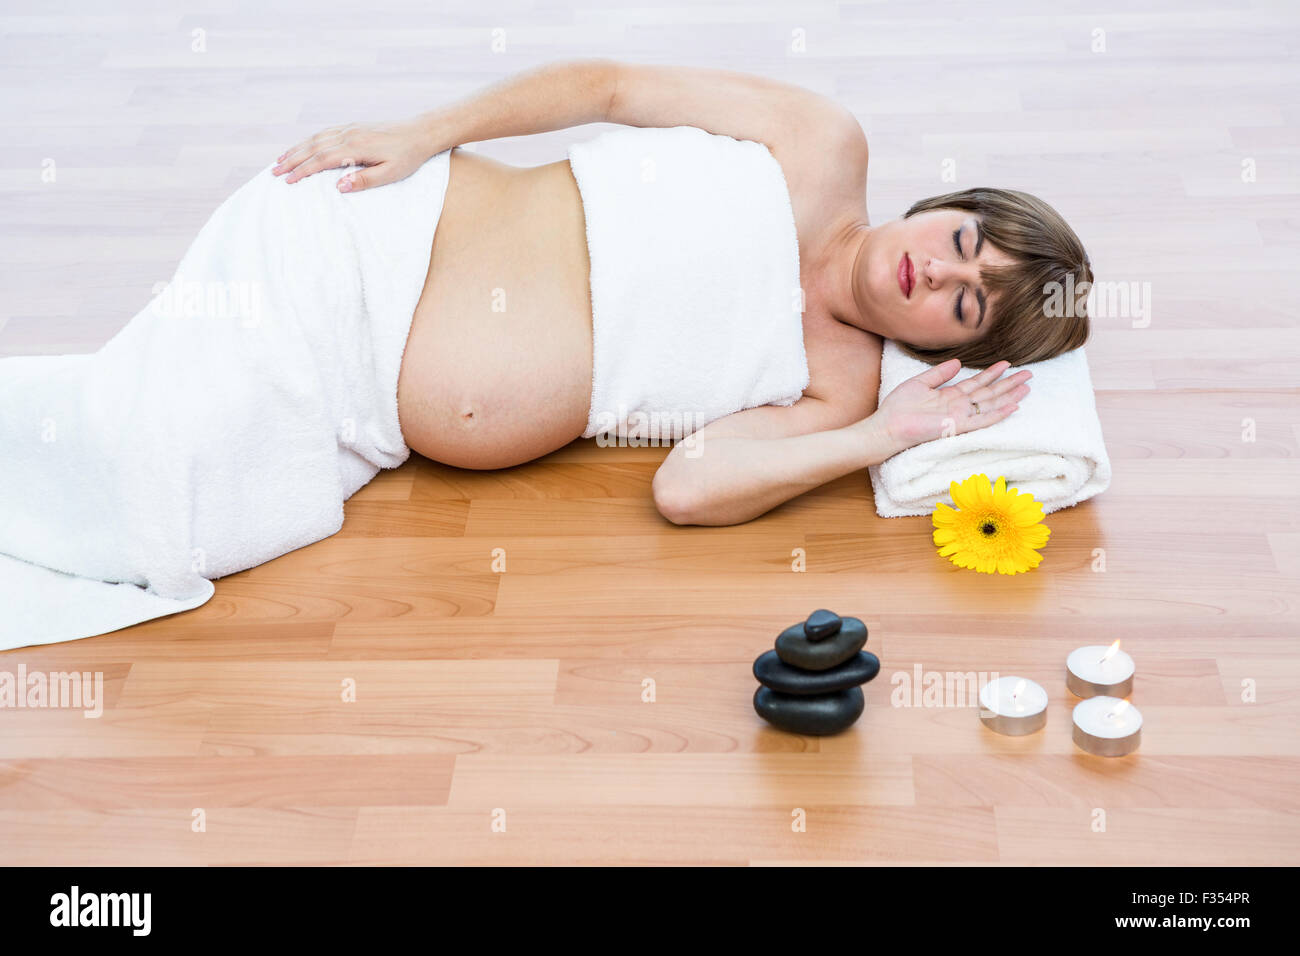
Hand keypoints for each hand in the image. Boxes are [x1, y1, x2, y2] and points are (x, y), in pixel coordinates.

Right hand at [272, 119, 433, 191]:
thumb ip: (365, 180)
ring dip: (297, 149)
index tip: (288, 181)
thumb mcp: (391, 173)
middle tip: (274, 172)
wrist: (420, 132)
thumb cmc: (408, 157)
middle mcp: (348, 134)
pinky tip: (302, 147)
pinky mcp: (353, 127)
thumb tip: (339, 186)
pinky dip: (309, 140)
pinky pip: (325, 133)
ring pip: (316, 138)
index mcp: (355, 147)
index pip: (322, 160)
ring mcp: (349, 128)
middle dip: (292, 160)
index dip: (303, 171)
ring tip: (281, 160)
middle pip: (313, 147)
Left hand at [876, 358, 1031, 451]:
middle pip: (989, 393)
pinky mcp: (957, 426)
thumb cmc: (898, 408)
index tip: (1007, 363)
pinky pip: (982, 420)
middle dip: (1008, 383)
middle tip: (1028, 374)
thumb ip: (939, 373)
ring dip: (1009, 396)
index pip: (976, 383)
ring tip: (1026, 387)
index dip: (992, 373)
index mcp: (949, 396)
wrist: (888, 426)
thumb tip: (958, 361)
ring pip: (990, 404)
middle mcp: (958, 407)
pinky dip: (998, 414)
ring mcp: (960, 417)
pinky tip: (1012, 407)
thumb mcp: (920, 383)